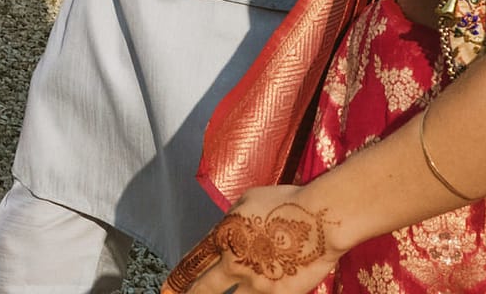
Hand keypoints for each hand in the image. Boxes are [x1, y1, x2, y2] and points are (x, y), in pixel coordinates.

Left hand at [162, 188, 343, 293]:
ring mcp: (256, 283)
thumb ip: (231, 222)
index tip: (166, 290)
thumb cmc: (284, 201)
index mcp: (223, 237)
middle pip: (204, 289)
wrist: (319, 217)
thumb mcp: (246, 201)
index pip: (192, 263)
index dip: (177, 280)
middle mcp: (233, 263)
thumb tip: (226, 233)